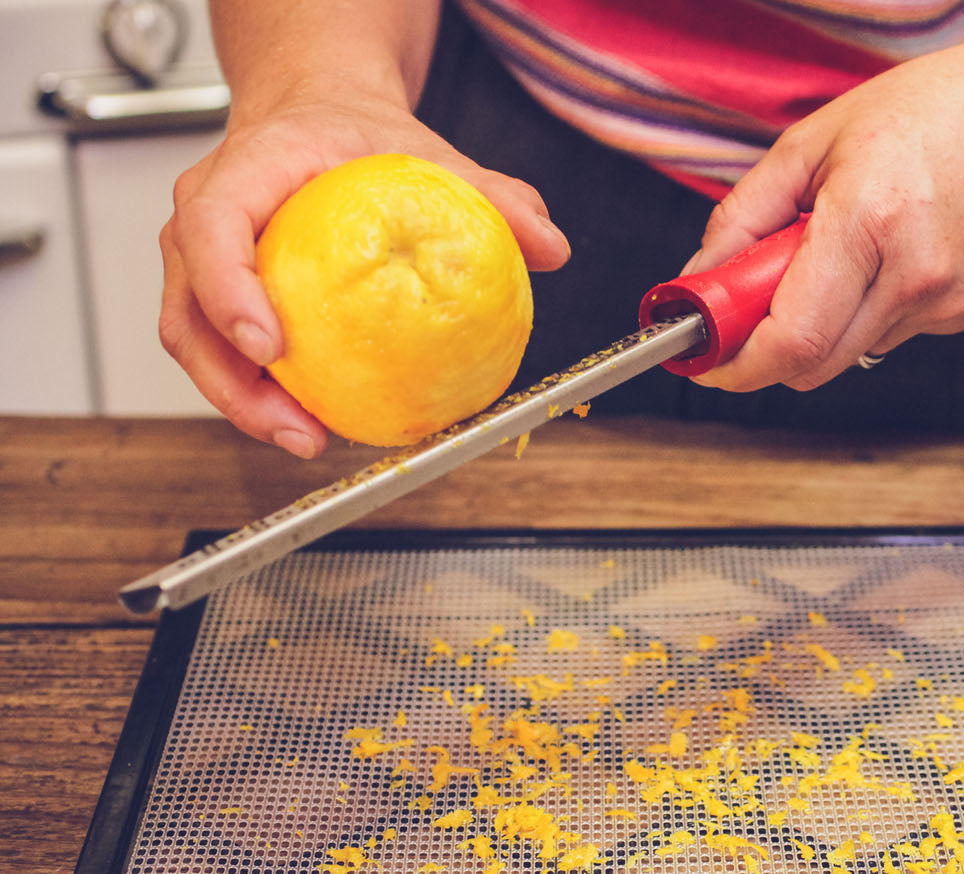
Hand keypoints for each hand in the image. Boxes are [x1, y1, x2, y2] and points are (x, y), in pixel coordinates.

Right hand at [159, 93, 569, 456]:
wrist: (316, 118)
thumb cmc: (355, 138)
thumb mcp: (427, 153)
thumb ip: (492, 194)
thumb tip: (549, 244)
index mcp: (245, 171)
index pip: (210, 227)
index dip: (228, 290)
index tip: (271, 344)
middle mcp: (202, 219)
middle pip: (187, 311)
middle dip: (232, 382)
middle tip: (296, 428)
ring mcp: (201, 262)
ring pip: (194, 343)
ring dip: (241, 403)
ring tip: (304, 438)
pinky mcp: (216, 297)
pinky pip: (222, 354)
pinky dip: (257, 393)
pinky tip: (311, 420)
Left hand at [681, 17, 963, 393]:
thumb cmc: (941, 110)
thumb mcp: (821, 138)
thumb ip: (748, 213)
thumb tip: (701, 274)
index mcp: (871, 220)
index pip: (791, 338)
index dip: (736, 363)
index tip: (703, 359)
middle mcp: (913, 276)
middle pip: (812, 364)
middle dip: (764, 345)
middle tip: (745, 299)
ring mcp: (945, 304)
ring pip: (846, 351)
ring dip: (816, 319)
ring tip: (837, 245)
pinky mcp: (962, 316)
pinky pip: (884, 332)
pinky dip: (860, 306)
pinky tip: (884, 250)